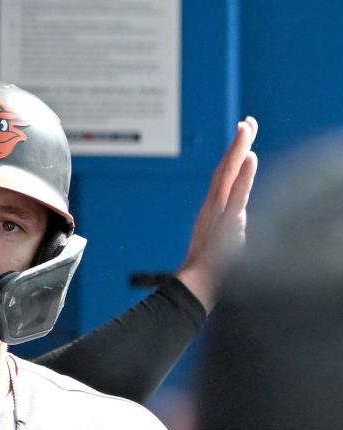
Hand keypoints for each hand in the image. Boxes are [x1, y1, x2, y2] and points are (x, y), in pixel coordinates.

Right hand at [177, 116, 258, 310]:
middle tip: (247, 121)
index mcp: (213, 212)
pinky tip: (250, 158)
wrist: (197, 289)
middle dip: (237, 143)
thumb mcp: (221, 247)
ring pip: (229, 176)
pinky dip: (244, 177)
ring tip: (247, 128)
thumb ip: (226, 235)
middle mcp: (214, 209)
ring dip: (238, 150)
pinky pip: (237, 196)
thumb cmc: (209, 274)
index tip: (244, 134)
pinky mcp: (226, 224)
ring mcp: (218, 215)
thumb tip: (236, 228)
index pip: (226, 178)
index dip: (234, 155)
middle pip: (226, 169)